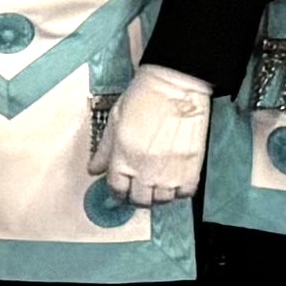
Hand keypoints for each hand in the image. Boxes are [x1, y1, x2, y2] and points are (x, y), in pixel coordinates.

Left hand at [99, 61, 212, 207]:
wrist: (176, 84)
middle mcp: (144, 170)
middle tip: (140, 186)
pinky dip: (180, 190)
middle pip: (139, 200)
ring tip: (158, 181)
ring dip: (158, 194)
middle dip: (136, 195)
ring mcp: (169, 172)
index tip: (121, 187)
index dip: (117, 191)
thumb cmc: (144, 96)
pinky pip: (184, 193)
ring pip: (162, 200)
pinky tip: (176, 178)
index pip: (116, 189)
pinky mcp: (191, 168)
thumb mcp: (115, 120)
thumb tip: (93, 169)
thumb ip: (104, 149)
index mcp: (122, 158)